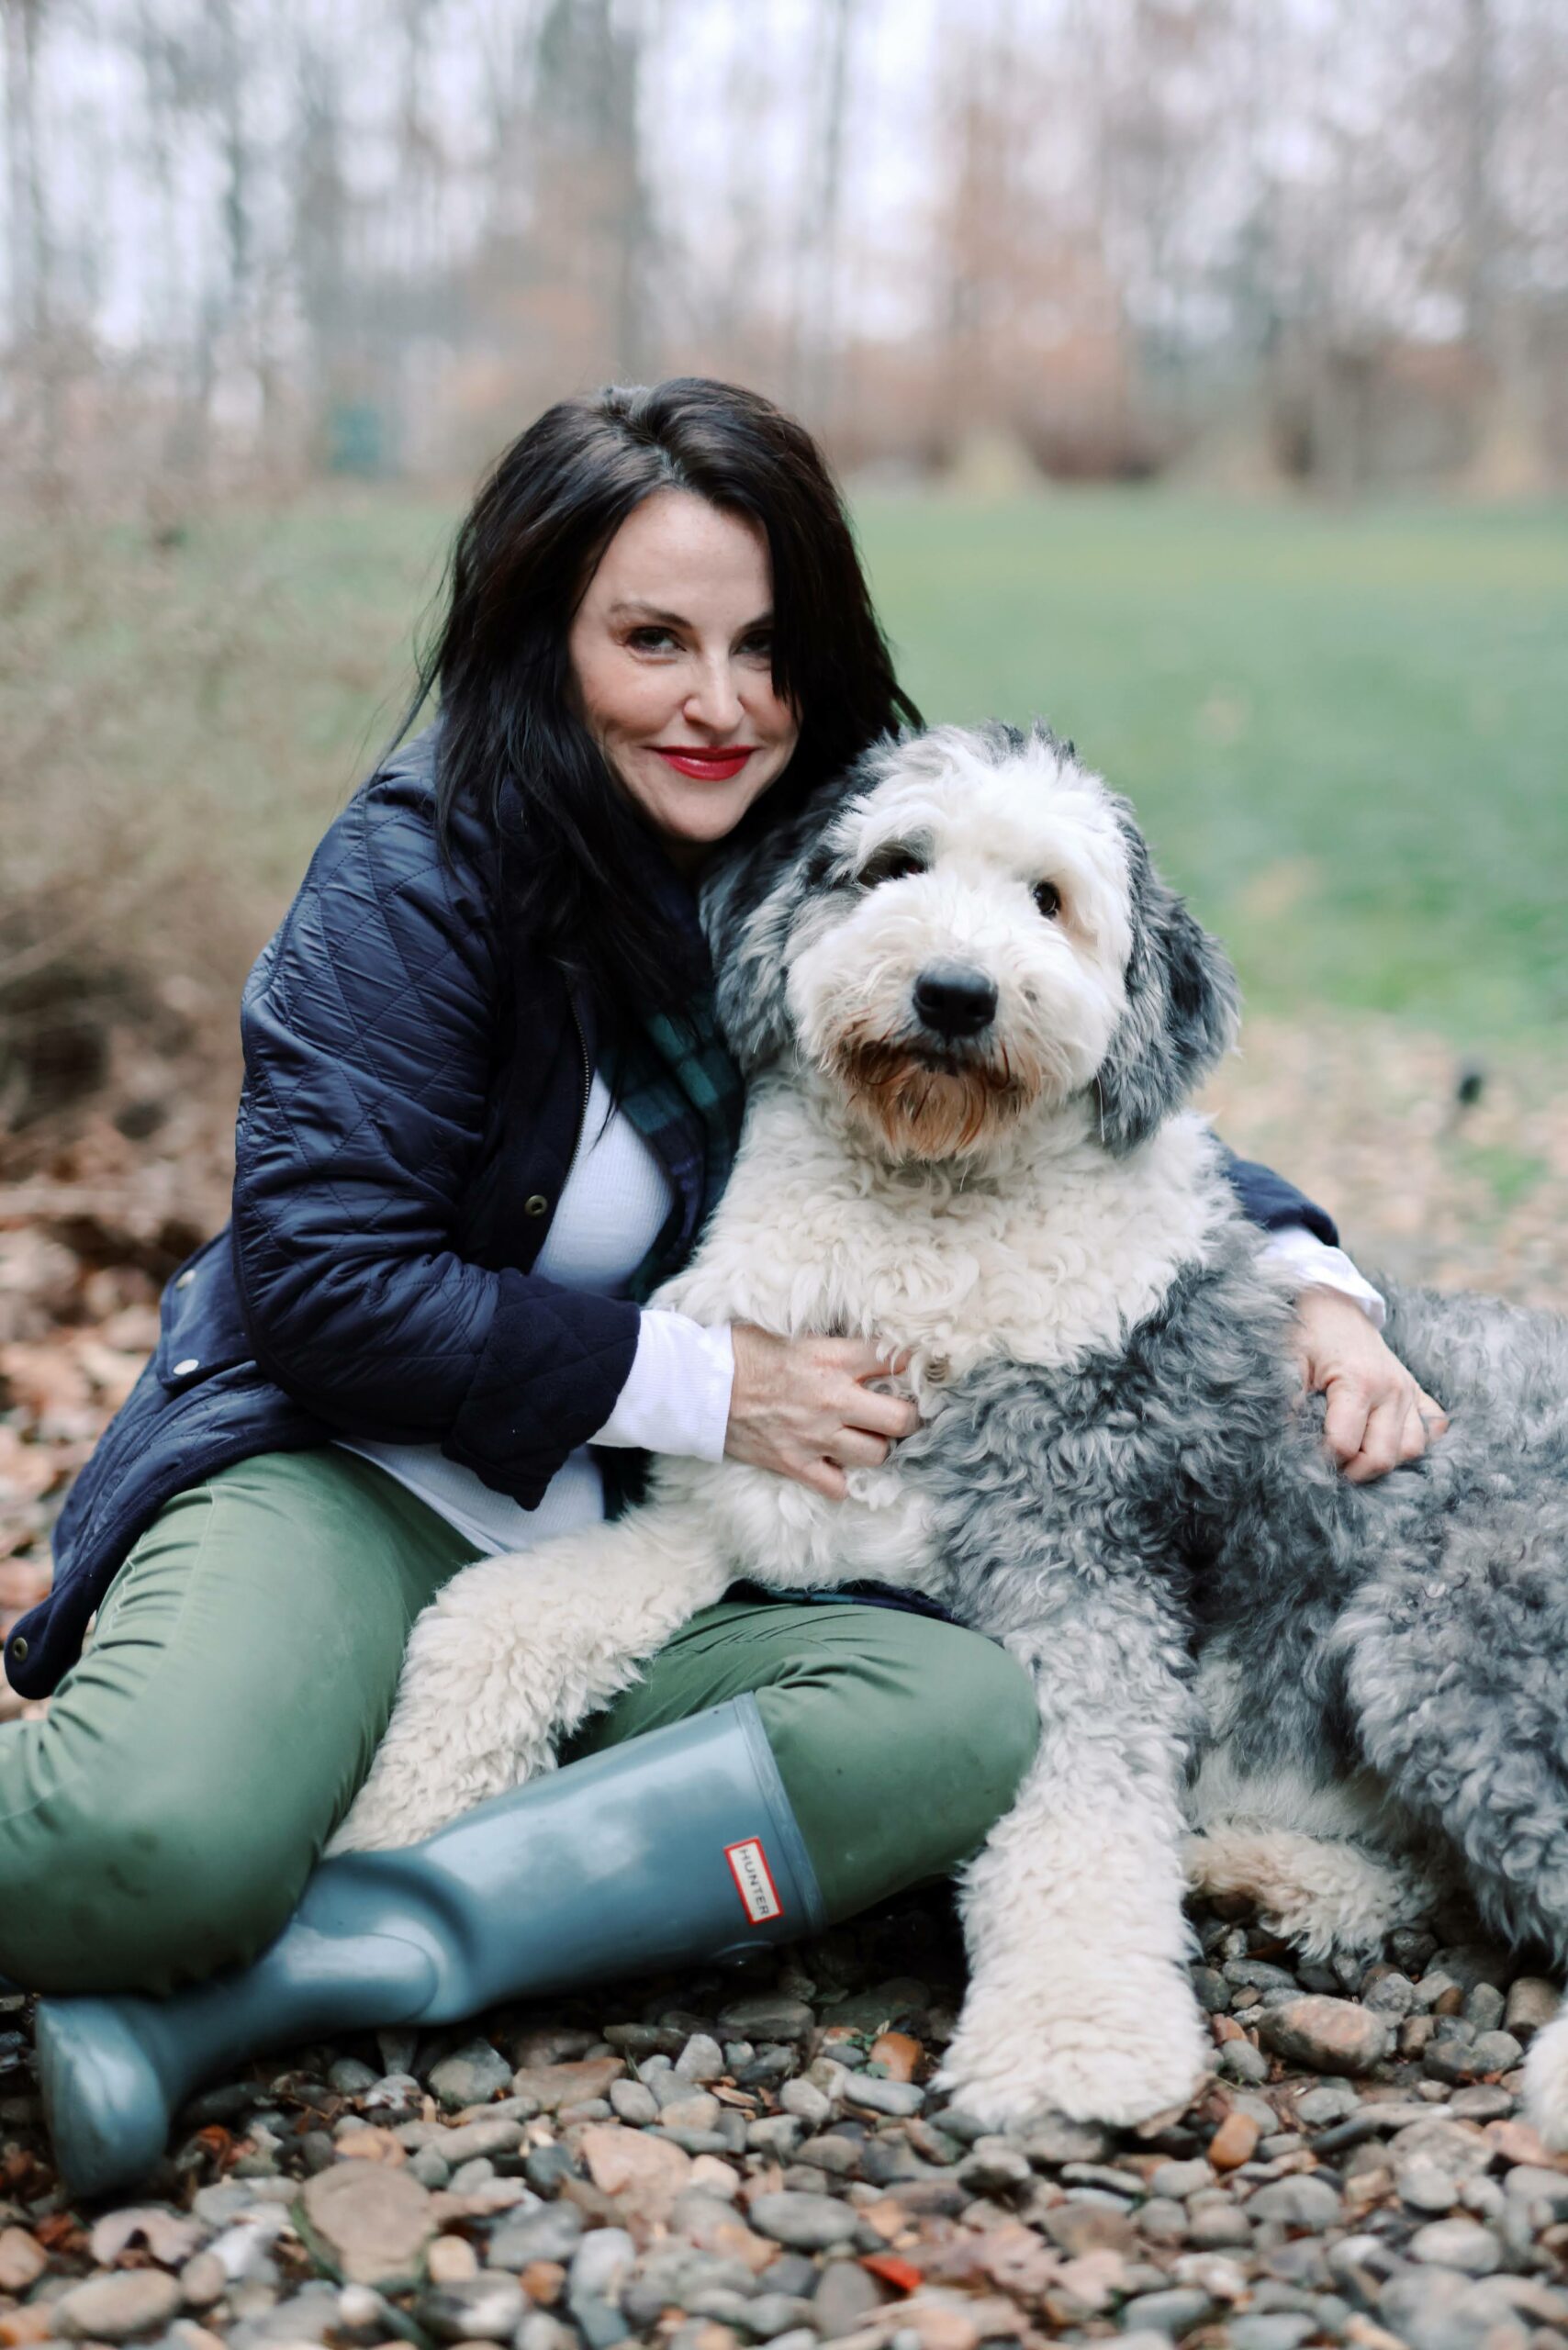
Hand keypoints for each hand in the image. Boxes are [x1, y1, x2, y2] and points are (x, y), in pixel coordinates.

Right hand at [724, 1325, 920, 1499]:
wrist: (696, 1384)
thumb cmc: (739, 1350)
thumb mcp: (791, 1333)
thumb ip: (831, 1344)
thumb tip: (863, 1348)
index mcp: (833, 1359)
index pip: (896, 1360)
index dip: (912, 1363)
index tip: (912, 1369)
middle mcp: (833, 1399)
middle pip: (902, 1419)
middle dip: (906, 1416)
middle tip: (897, 1412)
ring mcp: (815, 1436)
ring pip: (878, 1454)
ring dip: (876, 1446)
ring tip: (865, 1437)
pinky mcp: (795, 1464)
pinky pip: (838, 1487)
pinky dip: (841, 1480)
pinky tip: (836, 1464)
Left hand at [1294, 1287, 1447, 1482]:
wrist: (1334, 1307)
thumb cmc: (1308, 1336)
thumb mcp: (1288, 1363)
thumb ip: (1287, 1403)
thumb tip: (1288, 1445)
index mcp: (1358, 1382)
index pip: (1345, 1446)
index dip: (1322, 1459)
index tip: (1306, 1455)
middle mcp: (1392, 1390)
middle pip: (1382, 1457)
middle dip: (1353, 1472)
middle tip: (1331, 1465)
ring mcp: (1410, 1392)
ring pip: (1413, 1450)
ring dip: (1384, 1461)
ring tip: (1356, 1454)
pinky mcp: (1419, 1393)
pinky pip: (1434, 1429)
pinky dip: (1414, 1441)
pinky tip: (1387, 1439)